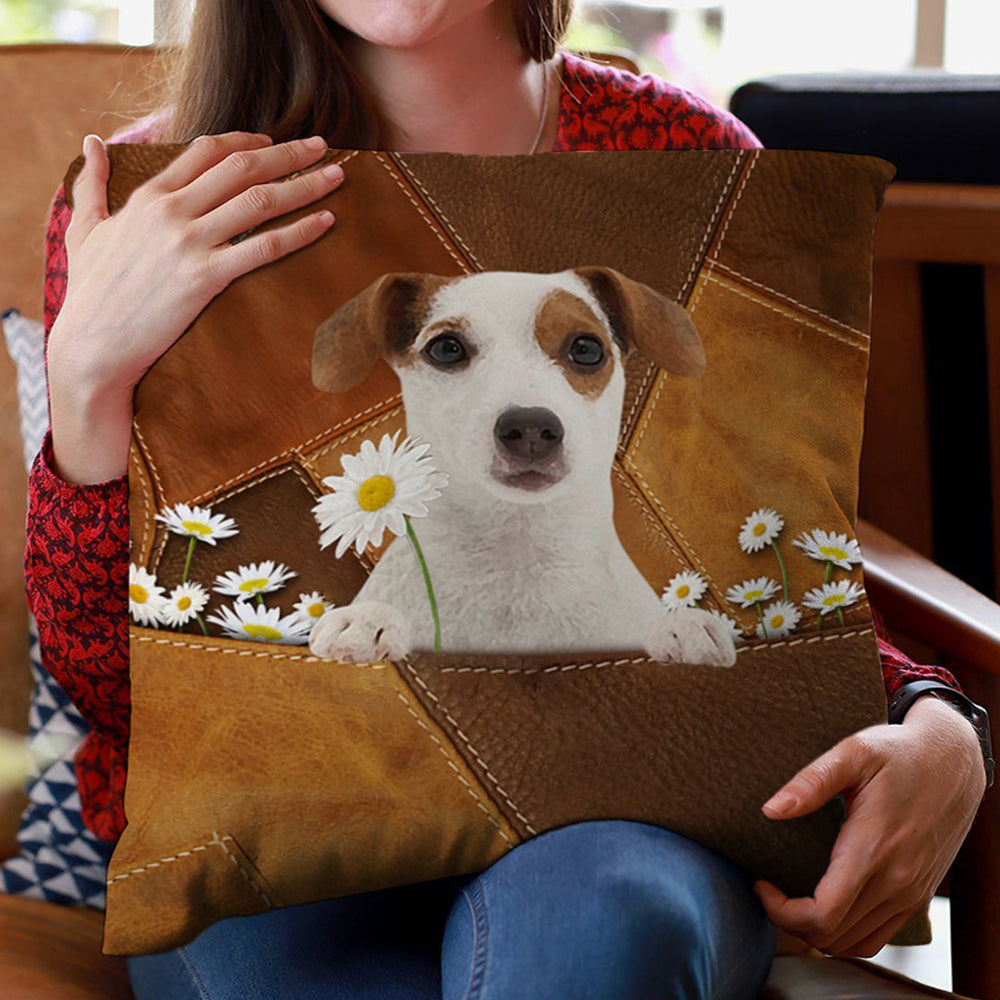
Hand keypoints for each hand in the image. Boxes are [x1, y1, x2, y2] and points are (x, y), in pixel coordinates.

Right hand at [47, 130, 344, 483]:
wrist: (92, 345)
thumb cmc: (90, 292)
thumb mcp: (84, 230)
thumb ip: (90, 184)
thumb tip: (91, 142)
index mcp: (149, 196)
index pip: (207, 150)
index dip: (247, 141)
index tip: (273, 141)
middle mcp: (172, 212)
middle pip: (242, 167)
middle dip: (288, 152)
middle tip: (322, 145)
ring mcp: (190, 243)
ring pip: (260, 200)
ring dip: (304, 184)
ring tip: (337, 176)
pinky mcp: (206, 277)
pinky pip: (264, 247)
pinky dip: (300, 231)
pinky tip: (326, 221)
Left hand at [753, 695, 986, 957]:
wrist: (953, 762)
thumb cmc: (899, 753)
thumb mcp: (853, 752)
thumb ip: (811, 782)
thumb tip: (771, 810)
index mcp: (873, 849)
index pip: (822, 914)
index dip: (781, 911)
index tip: (761, 883)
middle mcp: (896, 881)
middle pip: (832, 936)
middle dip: (789, 921)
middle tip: (769, 888)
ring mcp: (910, 893)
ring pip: (854, 943)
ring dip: (816, 932)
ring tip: (791, 898)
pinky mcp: (918, 895)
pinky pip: (877, 936)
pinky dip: (845, 934)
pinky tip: (825, 905)